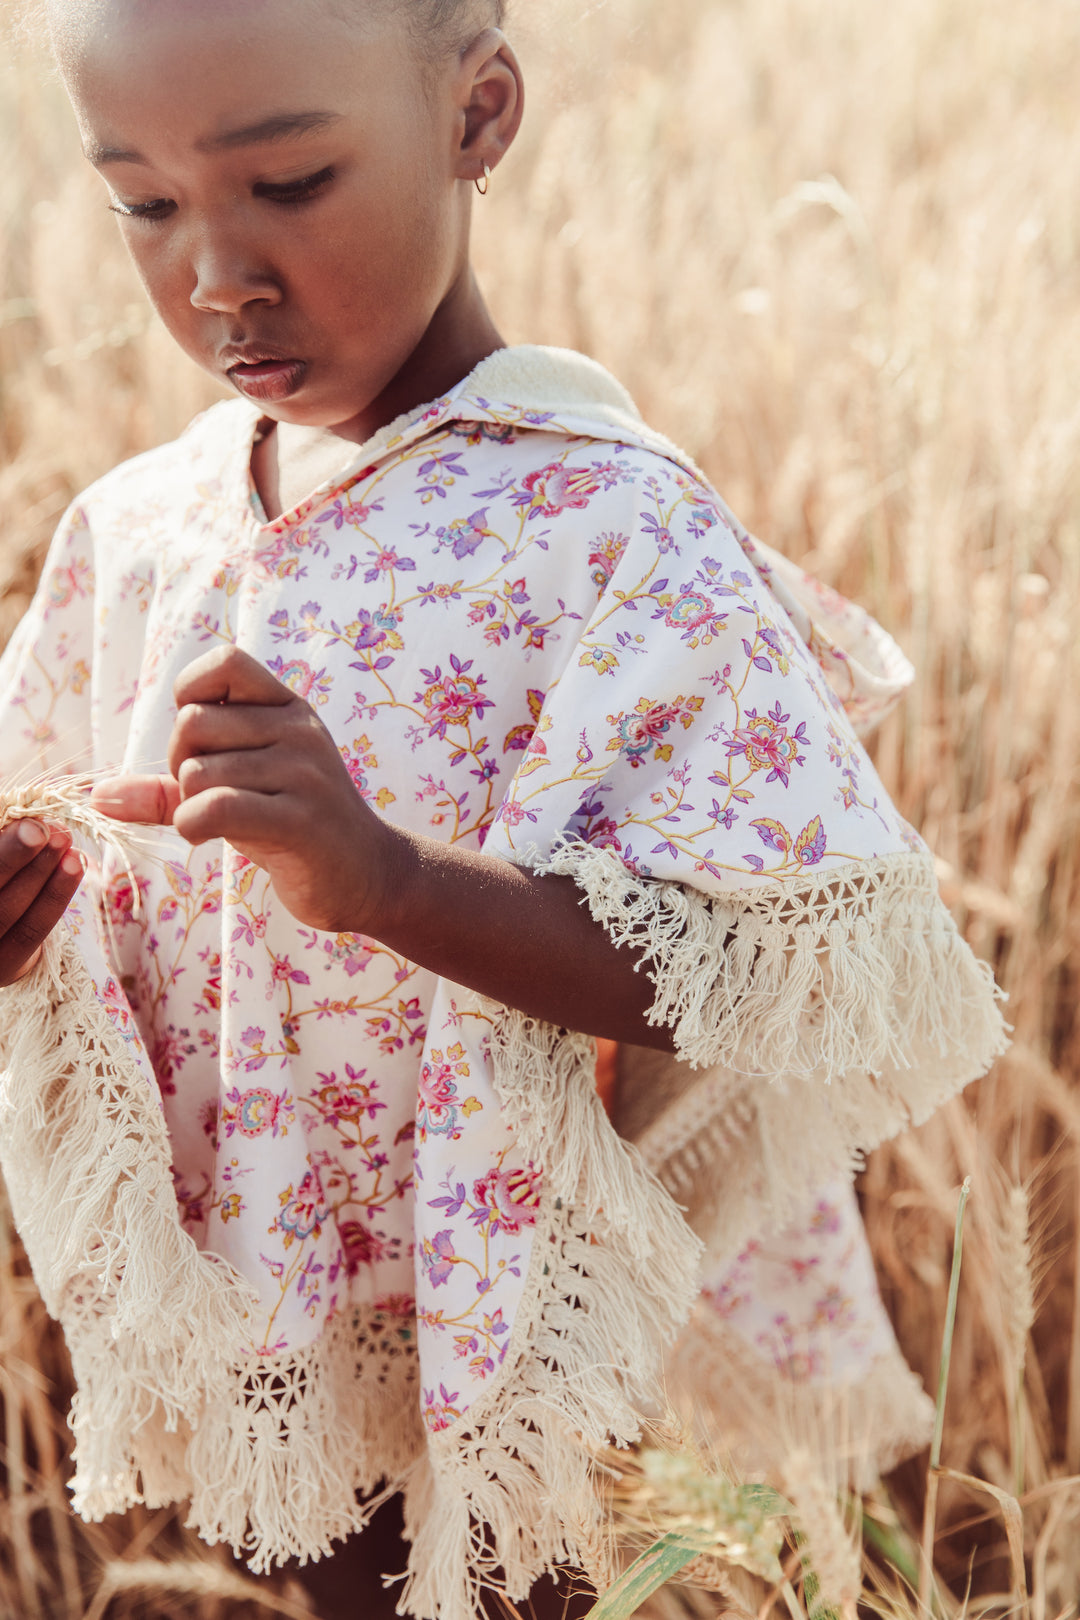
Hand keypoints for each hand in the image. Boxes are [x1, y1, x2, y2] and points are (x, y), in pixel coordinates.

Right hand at [0, 819, 84, 986]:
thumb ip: (3, 839)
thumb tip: (28, 819)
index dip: (2, 851)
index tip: (29, 822)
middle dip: (15, 857)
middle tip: (47, 829)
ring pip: (9, 912)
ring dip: (43, 874)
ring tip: (67, 843)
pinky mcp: (3, 966)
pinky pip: (32, 931)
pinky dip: (56, 896)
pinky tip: (75, 865)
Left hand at [89, 645, 397, 933]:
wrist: (367, 876)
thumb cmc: (292, 827)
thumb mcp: (236, 791)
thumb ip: (169, 787)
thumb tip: (96, 797)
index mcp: (289, 707)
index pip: (223, 662)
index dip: (191, 697)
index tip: (204, 741)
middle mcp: (299, 730)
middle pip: (192, 723)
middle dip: (181, 765)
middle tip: (208, 795)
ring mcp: (304, 773)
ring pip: (198, 771)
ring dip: (190, 805)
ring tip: (220, 822)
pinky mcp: (300, 819)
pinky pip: (215, 807)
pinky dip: (192, 825)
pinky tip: (206, 837)